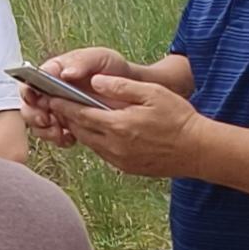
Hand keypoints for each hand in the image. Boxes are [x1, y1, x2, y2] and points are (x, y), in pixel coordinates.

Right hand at [23, 48, 140, 147]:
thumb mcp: (100, 58)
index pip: (30, 81)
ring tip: (59, 131)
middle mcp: (52, 91)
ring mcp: (59, 109)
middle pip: (30, 105)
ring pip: (39, 124)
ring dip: (45, 130)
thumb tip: (65, 73)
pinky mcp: (69, 124)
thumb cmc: (112, 68)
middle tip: (46, 119)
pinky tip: (70, 138)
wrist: (130, 87)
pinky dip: (59, 139)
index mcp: (54, 72)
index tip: (36, 98)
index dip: (28, 91)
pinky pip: (56, 135)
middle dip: (34, 115)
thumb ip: (81, 62)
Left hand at [61, 73, 204, 178]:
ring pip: (89, 143)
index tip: (50, 97)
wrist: (198, 150)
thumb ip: (122, 87)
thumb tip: (96, 81)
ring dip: (80, 130)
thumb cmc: (179, 119)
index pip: (80, 114)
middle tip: (56, 105)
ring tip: (74, 116)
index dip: (62, 105)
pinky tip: (98, 131)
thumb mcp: (152, 93)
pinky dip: (95, 141)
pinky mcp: (126, 168)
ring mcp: (119, 160)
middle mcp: (114, 146)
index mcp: (118, 125)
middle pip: (80, 130)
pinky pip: (102, 153)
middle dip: (67, 117)